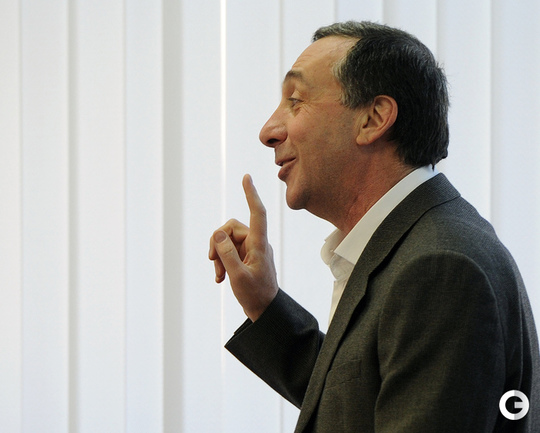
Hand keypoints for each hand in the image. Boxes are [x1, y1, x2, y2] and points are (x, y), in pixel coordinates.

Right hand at [209, 174, 278, 320]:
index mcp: (259, 245)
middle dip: (218, 242)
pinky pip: (229, 251)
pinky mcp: (246, 257)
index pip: (257, 213)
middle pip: (231, 228)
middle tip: (212, 260)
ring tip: (219, 275)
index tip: (246, 178)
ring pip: (227, 240)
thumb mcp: (237, 276)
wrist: (265, 311)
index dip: (251, 194)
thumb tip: (217, 234)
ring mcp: (251, 250)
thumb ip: (226, 254)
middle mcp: (256, 243)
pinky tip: (220, 278)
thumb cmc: (255, 295)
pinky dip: (222, 262)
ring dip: (219, 256)